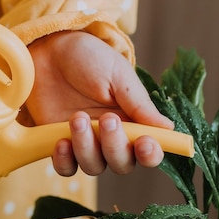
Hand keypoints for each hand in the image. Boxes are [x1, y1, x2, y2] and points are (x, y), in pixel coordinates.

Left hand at [26, 30, 173, 175]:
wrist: (50, 50)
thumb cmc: (88, 58)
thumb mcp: (118, 75)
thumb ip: (139, 104)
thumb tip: (168, 128)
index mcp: (132, 121)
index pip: (148, 150)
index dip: (150, 153)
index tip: (145, 143)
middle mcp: (111, 137)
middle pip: (122, 164)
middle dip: (115, 146)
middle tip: (106, 119)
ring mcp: (85, 143)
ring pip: (94, 166)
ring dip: (87, 147)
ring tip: (78, 118)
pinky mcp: (60, 145)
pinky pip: (66, 168)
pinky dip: (65, 161)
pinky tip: (61, 141)